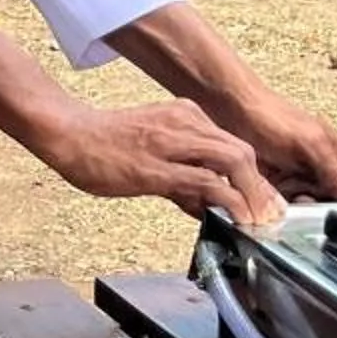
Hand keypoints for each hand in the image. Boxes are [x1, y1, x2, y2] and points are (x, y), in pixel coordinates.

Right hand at [28, 99, 283, 225]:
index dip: (254, 178)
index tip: (263, 203)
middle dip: (262, 189)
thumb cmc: (102, 143)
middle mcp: (184, 123)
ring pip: (234, 162)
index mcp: (184, 116)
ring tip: (258, 221)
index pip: (234, 146)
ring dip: (253, 196)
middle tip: (269, 216)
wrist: (67, 134)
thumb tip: (206, 205)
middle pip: (243, 152)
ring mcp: (171, 143)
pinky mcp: (157, 166)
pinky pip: (206, 182)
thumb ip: (181, 177)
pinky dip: (229, 201)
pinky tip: (235, 219)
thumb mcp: (151, 151)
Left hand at [215, 87, 336, 203]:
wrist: (232, 109)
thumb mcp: (311, 146)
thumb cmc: (272, 117)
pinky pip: (293, 209)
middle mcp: (333, 173)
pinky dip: (284, 207)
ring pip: (316, 213)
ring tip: (286, 190)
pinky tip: (274, 194)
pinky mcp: (286, 188)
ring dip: (301, 210)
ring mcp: (309, 181)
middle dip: (324, 213)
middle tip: (303, 197)